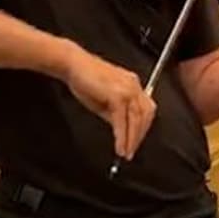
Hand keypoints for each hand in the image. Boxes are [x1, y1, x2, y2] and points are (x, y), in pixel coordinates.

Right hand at [60, 43, 156, 160]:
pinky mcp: (118, 95)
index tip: (136, 141)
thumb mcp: (104, 100)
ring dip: (132, 139)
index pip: (146, 109)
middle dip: (139, 136)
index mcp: (133, 84)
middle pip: (145, 115)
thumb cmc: (84, 79)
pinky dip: (122, 136)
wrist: (73, 65)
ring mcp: (128, 89)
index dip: (143, 127)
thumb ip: (115, 113)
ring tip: (126, 152)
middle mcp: (134, 85)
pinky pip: (122, 121)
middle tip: (131, 151)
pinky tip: (119, 146)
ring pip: (136, 120)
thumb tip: (120, 130)